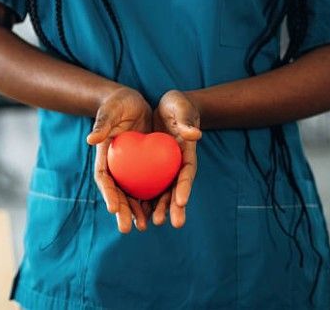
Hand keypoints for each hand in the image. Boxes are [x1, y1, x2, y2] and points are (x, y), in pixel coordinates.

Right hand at [86, 86, 152, 232]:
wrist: (133, 102)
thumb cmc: (117, 105)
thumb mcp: (109, 111)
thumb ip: (102, 124)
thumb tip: (91, 139)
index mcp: (105, 156)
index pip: (104, 178)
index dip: (108, 193)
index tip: (113, 208)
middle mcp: (117, 167)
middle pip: (119, 193)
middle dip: (122, 211)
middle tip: (126, 229)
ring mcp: (131, 169)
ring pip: (134, 194)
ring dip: (139, 211)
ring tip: (145, 226)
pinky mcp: (145, 167)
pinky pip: (150, 184)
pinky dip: (154, 198)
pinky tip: (161, 211)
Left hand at [151, 89, 201, 227]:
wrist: (167, 105)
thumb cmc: (177, 105)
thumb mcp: (182, 108)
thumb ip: (186, 121)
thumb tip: (194, 135)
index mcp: (187, 152)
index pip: (187, 172)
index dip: (185, 187)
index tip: (181, 202)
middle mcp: (177, 164)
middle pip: (176, 189)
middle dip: (172, 207)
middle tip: (170, 223)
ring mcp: (165, 168)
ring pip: (161, 192)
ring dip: (156, 208)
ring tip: (149, 224)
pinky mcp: (153, 167)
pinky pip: (147, 184)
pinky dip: (142, 198)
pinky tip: (134, 212)